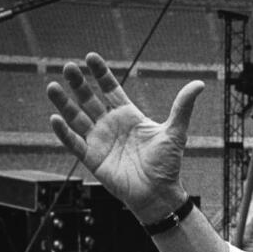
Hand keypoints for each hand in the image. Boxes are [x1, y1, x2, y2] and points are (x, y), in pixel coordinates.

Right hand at [46, 52, 203, 221]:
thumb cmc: (167, 164)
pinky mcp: (92, 159)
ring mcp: (99, 141)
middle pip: (89, 99)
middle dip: (79, 84)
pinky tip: (54, 119)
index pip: (110, 89)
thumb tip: (200, 83)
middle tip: (68, 67)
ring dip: (64, 103)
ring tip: (52, 86)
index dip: (100, 74)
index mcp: (128, 115)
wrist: (158, 194)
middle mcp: (110, 125)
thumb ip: (182, 107)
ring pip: (76, 118)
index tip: (90, 57)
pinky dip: (63, 133)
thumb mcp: (175, 132)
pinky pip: (74, 143)